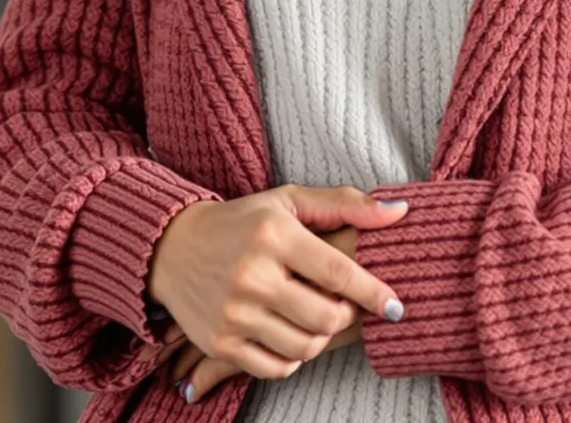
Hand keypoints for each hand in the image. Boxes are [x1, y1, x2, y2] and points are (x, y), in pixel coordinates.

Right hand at [145, 185, 406, 387]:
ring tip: (318, 320)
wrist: (170, 248)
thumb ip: (345, 204)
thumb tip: (399, 214)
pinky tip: (291, 335)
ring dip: (322, 338)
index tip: (395, 305)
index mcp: (272, 235)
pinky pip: (277, 367)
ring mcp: (233, 313)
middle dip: (348, 317)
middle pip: (326, 317)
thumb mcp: (287, 202)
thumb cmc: (240, 223)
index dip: (374, 292)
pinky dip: (294, 357)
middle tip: (346, 308)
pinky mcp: (219, 342)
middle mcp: (251, 275)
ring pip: (305, 346)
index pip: (339, 272)